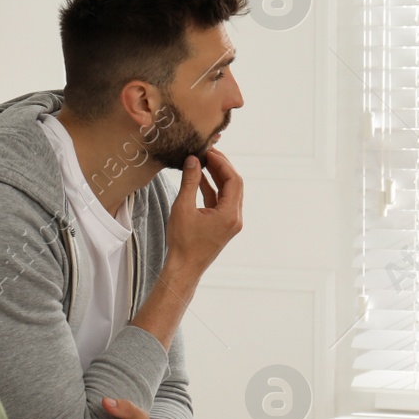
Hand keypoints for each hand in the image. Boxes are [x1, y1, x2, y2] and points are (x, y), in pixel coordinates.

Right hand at [165, 149, 242, 275]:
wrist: (183, 268)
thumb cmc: (182, 242)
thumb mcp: (183, 208)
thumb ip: (190, 181)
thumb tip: (193, 159)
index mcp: (230, 214)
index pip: (233, 180)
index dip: (222, 162)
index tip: (209, 150)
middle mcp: (235, 217)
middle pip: (234, 184)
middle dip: (221, 166)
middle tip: (207, 152)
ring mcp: (230, 221)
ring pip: (228, 192)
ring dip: (216, 176)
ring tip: (202, 160)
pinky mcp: (222, 224)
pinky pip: (220, 201)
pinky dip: (211, 188)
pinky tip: (199, 177)